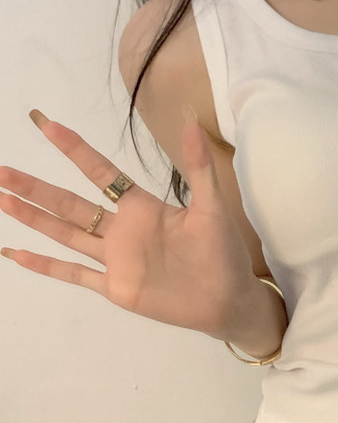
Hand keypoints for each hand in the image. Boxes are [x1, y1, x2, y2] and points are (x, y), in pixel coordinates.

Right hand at [0, 108, 260, 339]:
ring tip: (2, 199)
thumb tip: (192, 121)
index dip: (75, 149)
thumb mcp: (212, 207)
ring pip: (65, 234)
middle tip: (1, 170)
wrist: (229, 300)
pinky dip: (45, 266)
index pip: (101, 173)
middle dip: (36, 187)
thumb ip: (199, 167)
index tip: (47, 124)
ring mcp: (116, 260)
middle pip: (70, 203)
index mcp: (142, 208)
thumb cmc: (223, 253)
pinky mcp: (116, 287)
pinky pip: (74, 274)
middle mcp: (122, 231)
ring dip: (34, 218)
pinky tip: (15, 253)